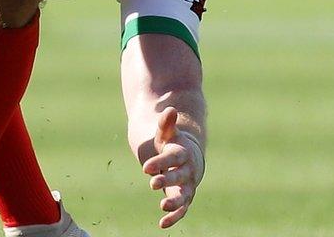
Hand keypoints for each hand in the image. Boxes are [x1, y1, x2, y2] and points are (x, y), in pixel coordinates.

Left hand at [142, 107, 203, 227]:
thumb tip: (169, 109)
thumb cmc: (172, 142)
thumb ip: (166, 124)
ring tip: (162, 206)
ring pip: (184, 196)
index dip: (160, 162)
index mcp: (182, 153)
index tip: (145, 167)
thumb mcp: (166, 132)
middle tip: (152, 182)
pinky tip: (162, 224)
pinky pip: (182, 209)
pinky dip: (174, 217)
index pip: (173, 158)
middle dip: (167, 180)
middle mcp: (188, 171)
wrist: (186, 155)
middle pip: (179, 176)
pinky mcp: (184, 197)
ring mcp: (187, 185)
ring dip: (175, 202)